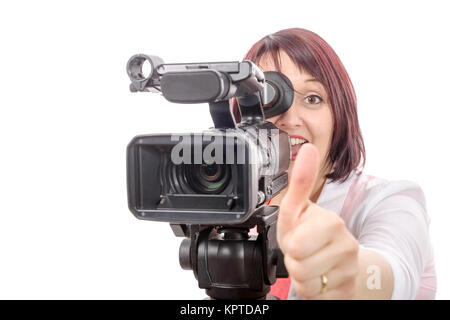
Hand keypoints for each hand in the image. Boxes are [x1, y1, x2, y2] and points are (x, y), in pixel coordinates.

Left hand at [276, 143, 359, 298]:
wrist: (339, 263)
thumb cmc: (313, 234)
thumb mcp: (299, 209)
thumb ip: (300, 182)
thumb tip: (308, 147)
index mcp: (332, 223)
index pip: (296, 245)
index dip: (291, 243)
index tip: (300, 236)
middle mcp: (346, 246)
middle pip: (297, 266)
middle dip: (294, 260)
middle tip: (303, 252)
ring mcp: (349, 271)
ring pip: (305, 283)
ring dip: (301, 276)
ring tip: (311, 264)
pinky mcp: (348, 291)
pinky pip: (315, 297)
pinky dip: (312, 291)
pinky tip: (320, 278)